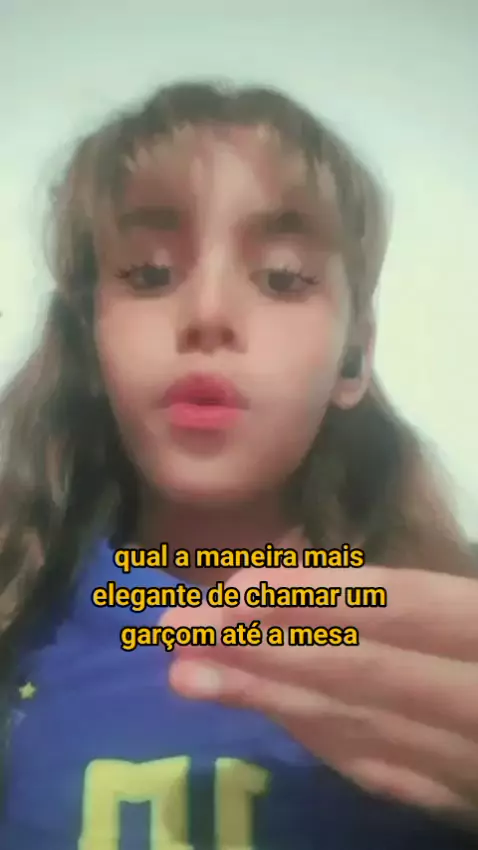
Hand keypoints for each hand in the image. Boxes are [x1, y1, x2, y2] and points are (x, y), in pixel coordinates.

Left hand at [164, 565, 477, 822]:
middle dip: (264, 646)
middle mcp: (475, 695)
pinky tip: (265, 713)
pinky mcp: (460, 796)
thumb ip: (418, 598)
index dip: (312, 598)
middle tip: (177, 629)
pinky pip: (381, 768)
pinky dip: (317, 738)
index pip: (395, 608)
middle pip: (358, 666)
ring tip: (188, 673)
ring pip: (360, 723)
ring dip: (270, 697)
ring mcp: (468, 756)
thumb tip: (315, 569)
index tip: (232, 590)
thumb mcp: (474, 607)